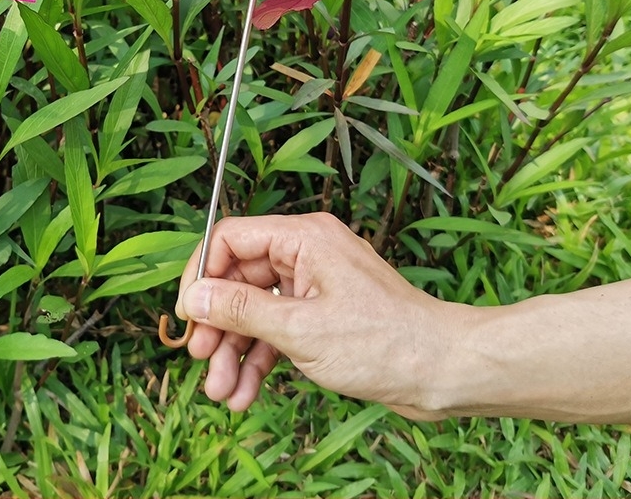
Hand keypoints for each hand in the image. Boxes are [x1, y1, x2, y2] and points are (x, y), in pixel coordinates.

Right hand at [175, 212, 457, 416]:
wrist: (442, 370)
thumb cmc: (384, 341)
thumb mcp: (300, 328)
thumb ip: (241, 310)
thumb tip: (195, 297)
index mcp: (303, 238)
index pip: (232, 238)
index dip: (203, 274)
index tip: (189, 315)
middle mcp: (306, 254)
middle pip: (240, 279)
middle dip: (219, 324)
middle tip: (201, 361)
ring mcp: (314, 286)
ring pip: (257, 311)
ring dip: (235, 351)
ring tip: (222, 393)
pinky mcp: (322, 315)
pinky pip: (278, 330)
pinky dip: (261, 359)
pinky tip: (246, 392)